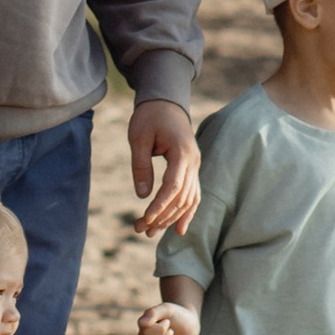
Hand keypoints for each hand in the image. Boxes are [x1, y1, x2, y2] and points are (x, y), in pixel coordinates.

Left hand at [126, 98, 200, 240]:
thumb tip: (142, 195)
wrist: (166, 103)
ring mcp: (196, 166)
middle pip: (181, 197)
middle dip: (162, 217)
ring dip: (171, 218)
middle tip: (140, 230)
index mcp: (182, 152)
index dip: (160, 206)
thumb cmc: (150, 117)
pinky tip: (179, 230)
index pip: (173, 186)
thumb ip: (141, 165)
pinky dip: (187, 213)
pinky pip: (193, 195)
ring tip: (150, 232)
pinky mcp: (192, 169)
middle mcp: (194, 162)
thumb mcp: (138, 137)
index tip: (145, 219)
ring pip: (188, 199)